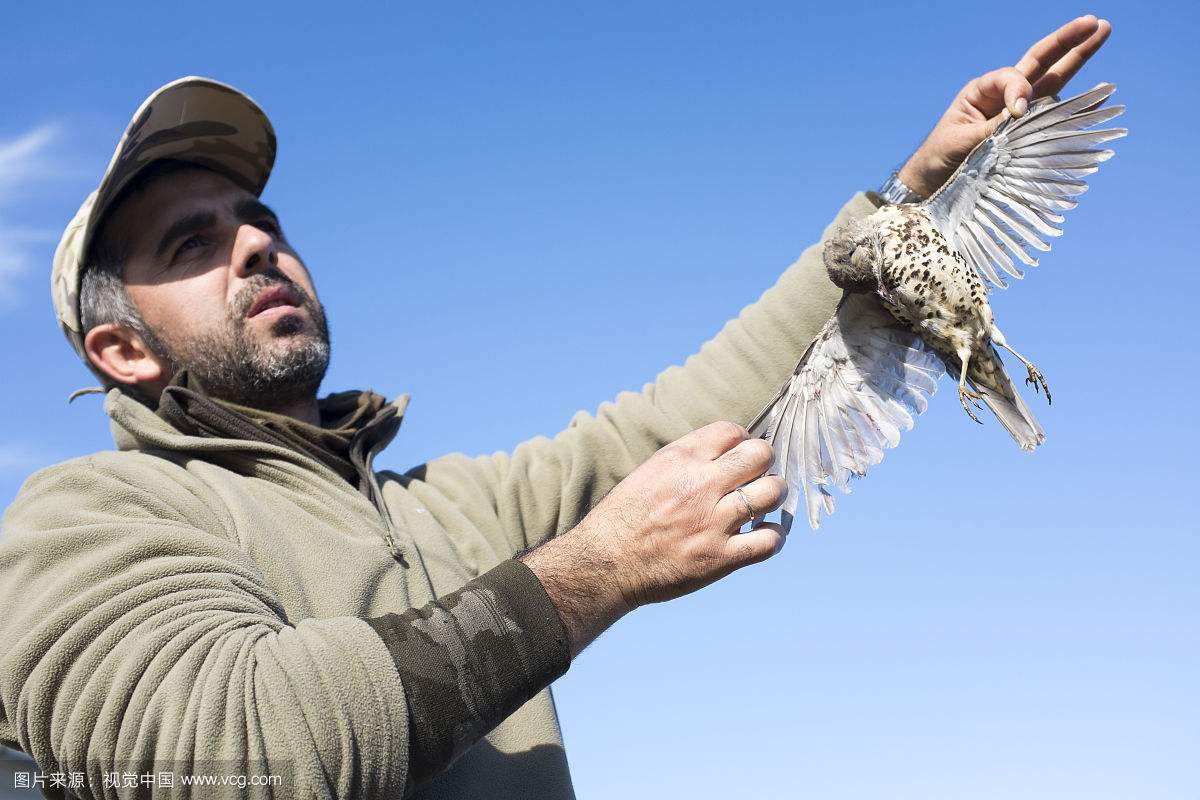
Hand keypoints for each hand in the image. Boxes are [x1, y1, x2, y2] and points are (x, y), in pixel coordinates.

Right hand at [520, 421, 786, 656]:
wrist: (605, 564)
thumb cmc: (623, 519)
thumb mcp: (650, 472)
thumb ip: (688, 460)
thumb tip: (725, 453)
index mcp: (679, 459)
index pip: (732, 430)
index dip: (741, 440)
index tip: (738, 456)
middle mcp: (700, 485)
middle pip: (760, 454)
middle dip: (763, 463)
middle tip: (756, 477)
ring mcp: (712, 521)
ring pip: (772, 492)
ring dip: (773, 495)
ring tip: (763, 504)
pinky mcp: (720, 558)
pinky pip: (768, 541)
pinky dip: (773, 536)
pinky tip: (762, 534)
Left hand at [898, 15, 1112, 198]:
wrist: (934, 182)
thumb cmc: (941, 157)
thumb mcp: (962, 141)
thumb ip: (993, 127)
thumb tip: (1024, 113)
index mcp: (981, 91)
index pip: (1010, 78)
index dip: (1018, 90)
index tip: (1017, 112)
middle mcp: (1003, 95)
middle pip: (1039, 61)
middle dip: (1066, 41)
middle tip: (1094, 22)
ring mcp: (1019, 112)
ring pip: (1053, 81)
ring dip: (1078, 57)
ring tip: (1103, 31)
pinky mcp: (1028, 132)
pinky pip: (1056, 117)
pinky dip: (1079, 107)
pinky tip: (1101, 96)